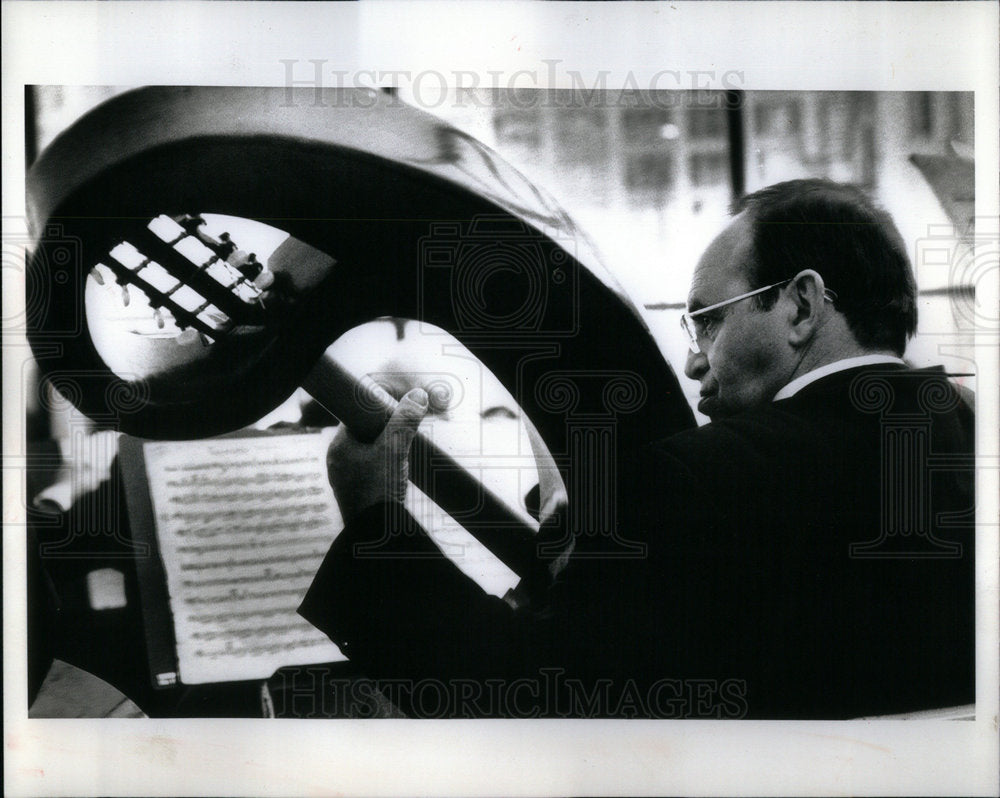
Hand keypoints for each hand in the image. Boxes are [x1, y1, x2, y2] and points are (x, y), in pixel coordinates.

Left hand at [326, 388, 428, 523]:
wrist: (376, 539)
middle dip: (388, 434)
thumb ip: (405, 421)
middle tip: (407, 436)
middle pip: (366, 436)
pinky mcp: (359, 497)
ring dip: (390, 454)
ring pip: (371, 456)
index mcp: (338, 448)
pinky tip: (402, 477)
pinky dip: (389, 471)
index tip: (399, 414)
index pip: (357, 418)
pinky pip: (374, 474)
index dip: (379, 413)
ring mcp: (347, 482)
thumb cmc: (379, 491)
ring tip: (406, 459)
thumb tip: (417, 396)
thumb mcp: (395, 450)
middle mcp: (338, 464)